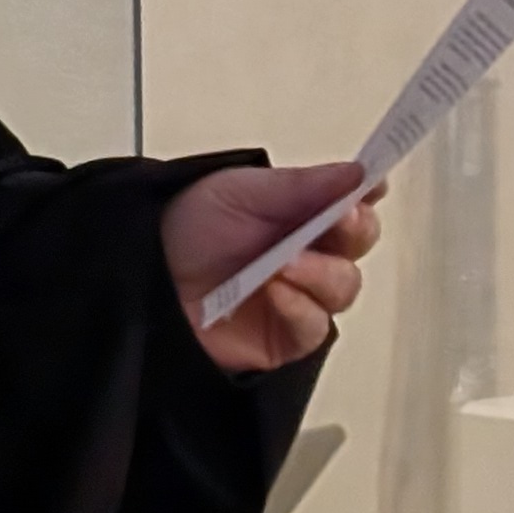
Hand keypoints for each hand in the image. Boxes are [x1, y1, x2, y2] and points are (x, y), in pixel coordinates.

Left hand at [162, 159, 384, 376]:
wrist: (142, 279)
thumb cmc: (189, 227)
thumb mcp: (241, 192)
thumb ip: (302, 187)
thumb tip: (359, 173)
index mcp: (304, 213)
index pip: (353, 205)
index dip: (366, 197)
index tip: (371, 187)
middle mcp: (310, 254)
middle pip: (358, 248)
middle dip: (354, 232)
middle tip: (338, 221)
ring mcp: (300, 297)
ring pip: (343, 288)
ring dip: (322, 273)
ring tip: (286, 264)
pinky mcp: (285, 338)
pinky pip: (313, 327)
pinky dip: (300, 309)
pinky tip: (277, 292)